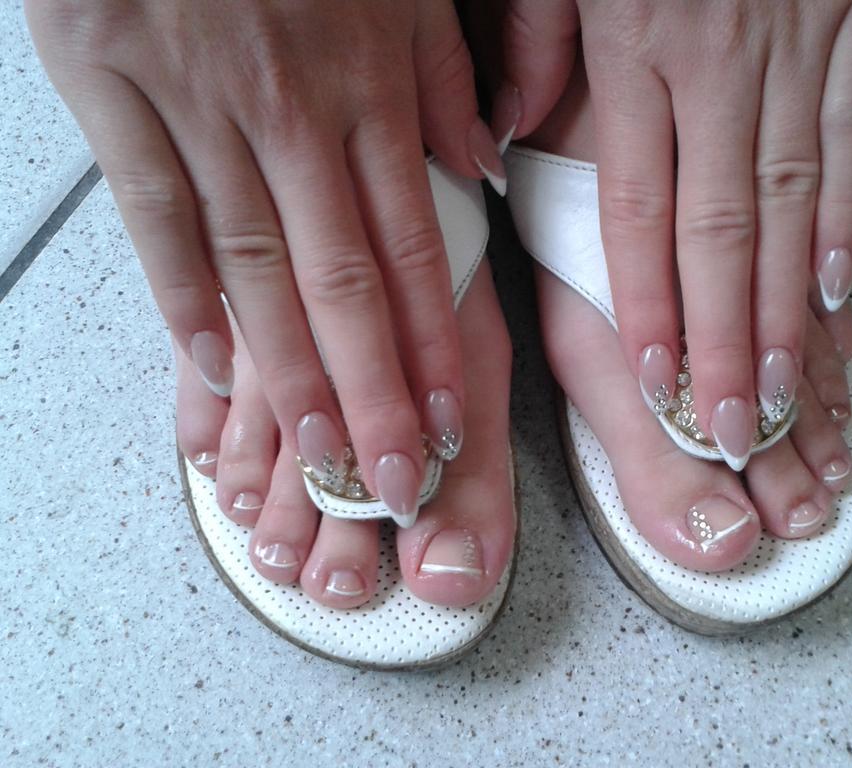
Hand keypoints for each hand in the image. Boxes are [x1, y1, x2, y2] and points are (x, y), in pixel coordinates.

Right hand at [27, 0, 505, 506]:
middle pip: (343, 282)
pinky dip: (182, 299)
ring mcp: (203, 106)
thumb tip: (482, 165)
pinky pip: (157, 217)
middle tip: (391, 483)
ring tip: (320, 458)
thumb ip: (445, 73)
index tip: (451, 425)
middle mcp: (295, 112)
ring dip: (292, 375)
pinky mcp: (114, 90)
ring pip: (258, 269)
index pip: (416, 247)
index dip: (434, 346)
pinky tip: (211, 373)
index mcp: (370, 86)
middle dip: (374, 394)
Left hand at [494, 0, 851, 467]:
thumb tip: (497, 132)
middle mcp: (716, 64)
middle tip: (725, 425)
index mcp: (636, 49)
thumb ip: (528, 39)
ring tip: (775, 391)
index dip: (649, 303)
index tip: (655, 381)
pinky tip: (835, 293)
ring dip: (782, 308)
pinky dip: (847, 220)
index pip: (640, 209)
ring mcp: (793, 46)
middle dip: (720, 339)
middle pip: (720, 230)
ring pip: (790, 203)